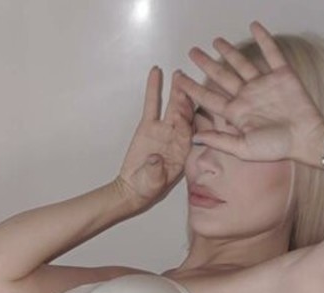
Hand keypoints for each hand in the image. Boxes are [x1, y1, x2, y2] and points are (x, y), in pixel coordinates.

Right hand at [115, 66, 194, 208]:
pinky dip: (154, 89)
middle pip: (185, 115)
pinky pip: (152, 104)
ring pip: (173, 106)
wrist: (134, 188)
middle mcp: (178, 137)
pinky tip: (156, 73)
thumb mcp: (153, 183)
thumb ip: (156, 171)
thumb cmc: (147, 188)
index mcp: (184, 151)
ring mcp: (165, 128)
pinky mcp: (149, 124)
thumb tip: (154, 159)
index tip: (185, 111)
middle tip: (186, 84)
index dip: (187, 121)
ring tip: (178, 75)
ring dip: (177, 90)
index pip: (189, 131)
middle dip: (186, 100)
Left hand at [175, 20, 323, 163]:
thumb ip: (219, 141)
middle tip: (192, 52)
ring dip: (228, 51)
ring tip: (216, 41)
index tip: (179, 79)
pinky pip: (271, 52)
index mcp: (236, 113)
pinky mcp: (282, 74)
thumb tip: (194, 138)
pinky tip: (254, 26)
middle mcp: (247, 96)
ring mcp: (263, 84)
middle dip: (206, 64)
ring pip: (241, 63)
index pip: (208, 98)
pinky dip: (264, 38)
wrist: (305, 139)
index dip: (193, 89)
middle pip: (221, 76)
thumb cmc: (275, 148)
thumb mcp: (243, 149)